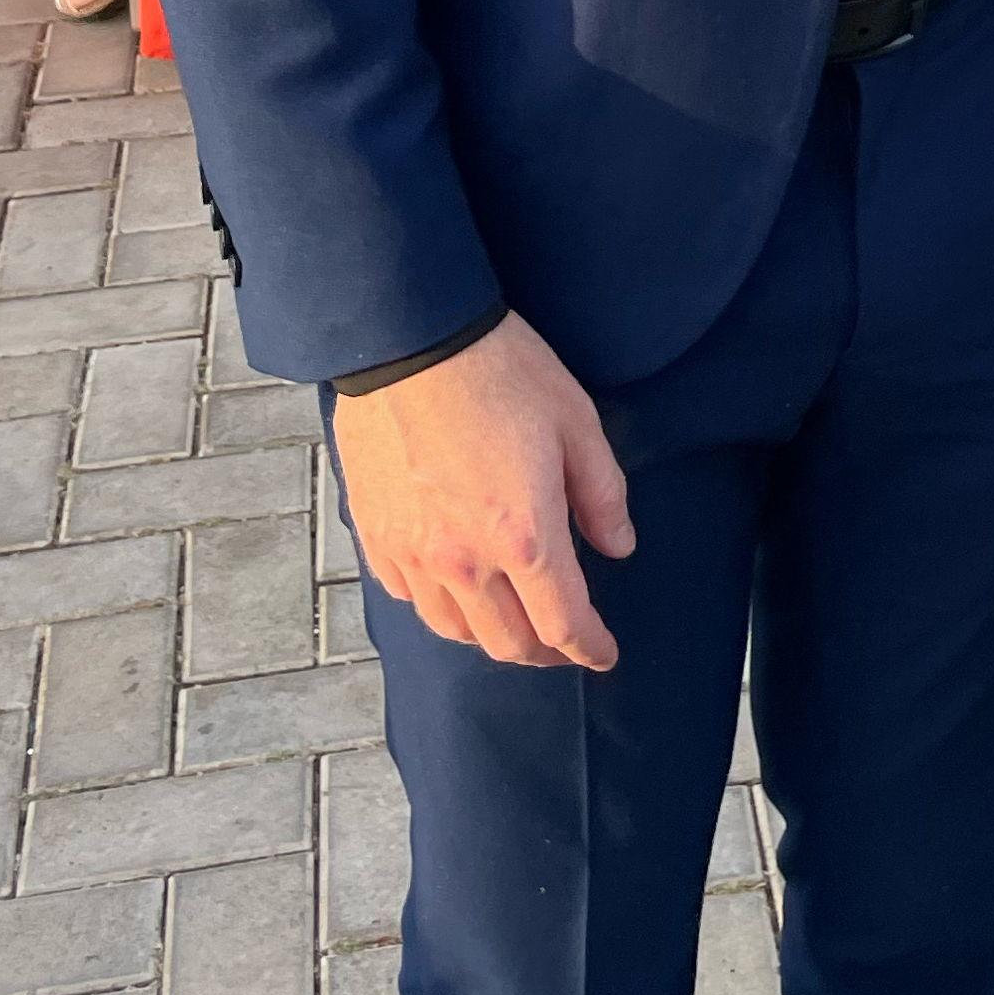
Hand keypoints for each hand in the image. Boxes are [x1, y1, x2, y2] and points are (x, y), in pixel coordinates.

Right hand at [332, 316, 636, 670]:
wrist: (409, 339)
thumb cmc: (500, 372)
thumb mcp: (576, 422)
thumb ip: (602, 494)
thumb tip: (618, 547)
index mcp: (524, 536)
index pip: (562, 622)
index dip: (588, 648)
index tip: (603, 654)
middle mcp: (464, 560)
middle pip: (508, 642)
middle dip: (544, 652)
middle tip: (563, 642)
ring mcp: (413, 553)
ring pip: (455, 630)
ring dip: (491, 637)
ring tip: (513, 624)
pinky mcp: (376, 537)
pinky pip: (411, 599)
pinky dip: (441, 608)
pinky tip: (456, 592)